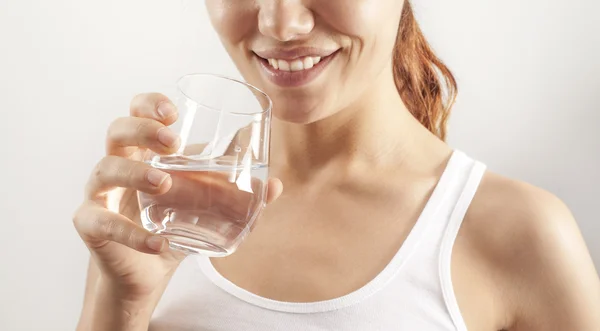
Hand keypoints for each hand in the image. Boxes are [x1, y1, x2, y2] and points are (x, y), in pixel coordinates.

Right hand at [73, 93, 282, 300]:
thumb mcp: (205, 205)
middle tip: (172, 141)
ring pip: (104, 170)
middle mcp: (118, 165)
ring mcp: (100, 194)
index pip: (136, 113)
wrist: (147, 270)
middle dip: (142, 129)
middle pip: (117, 131)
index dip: (149, 104)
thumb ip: (237, 193)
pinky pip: (102, 223)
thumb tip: (276, 185)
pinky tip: (158, 243)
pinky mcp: (91, 225)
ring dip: (134, 172)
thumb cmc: (174, 224)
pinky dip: (132, 233)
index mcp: (143, 152)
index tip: (173, 112)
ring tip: (163, 182)